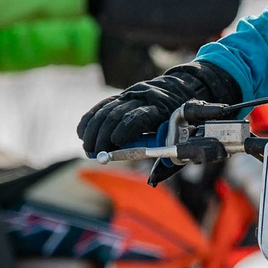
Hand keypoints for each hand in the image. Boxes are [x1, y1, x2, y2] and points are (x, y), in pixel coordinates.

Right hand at [77, 60, 237, 154]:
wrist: (185, 86)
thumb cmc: (184, 120)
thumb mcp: (183, 135)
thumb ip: (167, 156)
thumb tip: (152, 181)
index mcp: (161, 107)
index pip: (140, 116)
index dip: (125, 129)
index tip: (114, 142)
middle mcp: (143, 98)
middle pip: (118, 114)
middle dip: (103, 135)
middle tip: (94, 153)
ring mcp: (131, 95)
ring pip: (107, 110)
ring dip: (94, 130)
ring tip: (87, 148)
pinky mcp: (123, 95)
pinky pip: (103, 106)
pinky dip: (91, 119)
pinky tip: (82, 132)